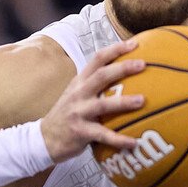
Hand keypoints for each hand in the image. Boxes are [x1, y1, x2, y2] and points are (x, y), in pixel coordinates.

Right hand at [40, 39, 144, 160]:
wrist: (45, 138)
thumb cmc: (67, 114)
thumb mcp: (76, 94)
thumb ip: (95, 85)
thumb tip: (125, 75)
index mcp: (80, 82)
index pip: (97, 59)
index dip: (115, 50)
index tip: (134, 44)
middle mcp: (78, 94)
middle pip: (101, 76)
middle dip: (122, 68)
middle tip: (143, 64)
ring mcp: (78, 112)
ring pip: (103, 105)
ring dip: (123, 102)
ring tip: (142, 101)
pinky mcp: (80, 132)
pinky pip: (103, 135)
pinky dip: (119, 139)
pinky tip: (134, 143)